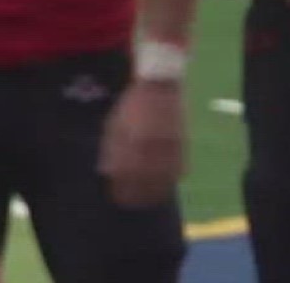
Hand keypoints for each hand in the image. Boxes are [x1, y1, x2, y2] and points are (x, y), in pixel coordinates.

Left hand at [100, 80, 184, 207]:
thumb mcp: (114, 125)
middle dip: (137, 193)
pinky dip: (171, 178)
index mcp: (131, 139)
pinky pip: (178, 165)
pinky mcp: (181, 140)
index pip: (125, 172)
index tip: (117, 197)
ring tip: (149, 200)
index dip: (121, 187)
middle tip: (131, 203)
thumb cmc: (131, 106)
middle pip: (144, 178)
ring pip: (164, 174)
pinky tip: (166, 184)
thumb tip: (109, 173)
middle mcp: (151, 143)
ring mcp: (168, 143)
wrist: (158, 85)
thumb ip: (112, 149)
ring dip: (156, 190)